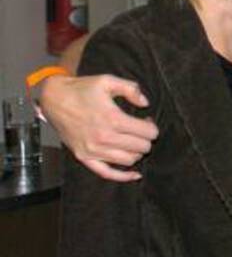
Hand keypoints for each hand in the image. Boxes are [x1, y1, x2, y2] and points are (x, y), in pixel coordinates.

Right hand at [41, 74, 158, 181]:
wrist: (54, 99)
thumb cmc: (82, 89)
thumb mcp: (108, 80)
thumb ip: (131, 89)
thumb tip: (145, 103)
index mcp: (112, 119)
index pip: (147, 132)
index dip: (152, 127)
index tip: (147, 121)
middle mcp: (103, 137)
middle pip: (141, 147)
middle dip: (146, 139)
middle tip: (141, 130)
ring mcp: (92, 150)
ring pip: (129, 160)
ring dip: (136, 152)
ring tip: (133, 141)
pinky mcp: (83, 157)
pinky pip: (107, 173)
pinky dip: (123, 176)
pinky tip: (135, 174)